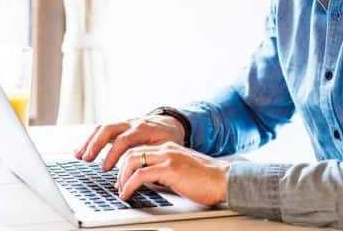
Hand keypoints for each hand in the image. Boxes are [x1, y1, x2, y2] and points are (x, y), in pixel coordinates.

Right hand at [75, 115, 185, 171]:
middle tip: (86, 159)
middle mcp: (131, 123)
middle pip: (109, 128)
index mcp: (143, 128)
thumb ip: (151, 159)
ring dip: (89, 141)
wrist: (171, 123)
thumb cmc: (168, 138)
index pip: (124, 140)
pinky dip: (91, 139)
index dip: (113, 154)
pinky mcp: (118, 126)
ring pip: (102, 127)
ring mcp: (123, 123)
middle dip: (95, 144)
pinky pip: (102, 129)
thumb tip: (136, 177)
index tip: (105, 168)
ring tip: (79, 155)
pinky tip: (82, 149)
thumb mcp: (165, 148)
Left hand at [115, 142, 229, 205]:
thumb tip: (150, 181)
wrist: (224, 180)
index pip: (139, 150)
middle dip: (120, 170)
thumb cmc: (207, 180)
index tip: (122, 178)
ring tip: (121, 191)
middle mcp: (166, 149)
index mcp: (169, 148)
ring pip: (132, 161)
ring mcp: (167, 157)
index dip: (127, 164)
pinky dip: (129, 186)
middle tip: (118, 185)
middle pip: (131, 153)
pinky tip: (127, 194)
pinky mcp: (169, 169)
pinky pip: (140, 175)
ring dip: (122, 178)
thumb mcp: (182, 170)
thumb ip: (166, 171)